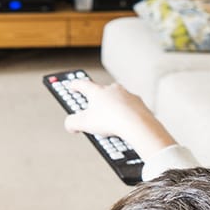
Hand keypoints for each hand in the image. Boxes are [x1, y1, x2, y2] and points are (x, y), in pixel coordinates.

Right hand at [62, 79, 176, 156]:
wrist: (137, 124)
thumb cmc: (111, 120)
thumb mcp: (83, 124)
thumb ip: (72, 123)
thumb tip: (70, 125)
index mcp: (97, 90)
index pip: (82, 84)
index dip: (75, 86)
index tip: (72, 87)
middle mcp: (112, 89)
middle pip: (100, 92)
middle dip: (94, 101)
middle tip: (90, 111)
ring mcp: (127, 95)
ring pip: (115, 100)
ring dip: (110, 108)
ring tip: (107, 125)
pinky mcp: (138, 103)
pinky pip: (128, 108)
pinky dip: (124, 114)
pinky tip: (122, 125)